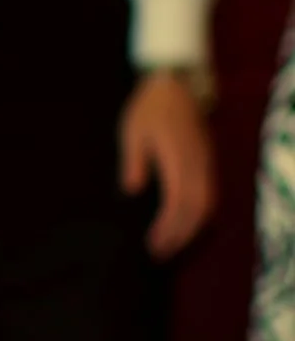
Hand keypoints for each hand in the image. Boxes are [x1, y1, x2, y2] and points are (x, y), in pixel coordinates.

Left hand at [120, 69, 213, 259]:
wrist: (174, 86)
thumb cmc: (148, 109)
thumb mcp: (132, 133)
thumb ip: (133, 162)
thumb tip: (131, 190)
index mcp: (178, 158)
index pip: (179, 200)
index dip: (168, 226)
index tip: (153, 244)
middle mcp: (197, 164)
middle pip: (197, 208)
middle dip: (180, 234)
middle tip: (159, 254)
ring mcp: (205, 163)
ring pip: (207, 204)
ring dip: (191, 228)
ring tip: (171, 245)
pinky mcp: (206, 162)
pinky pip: (210, 194)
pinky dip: (200, 214)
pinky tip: (186, 225)